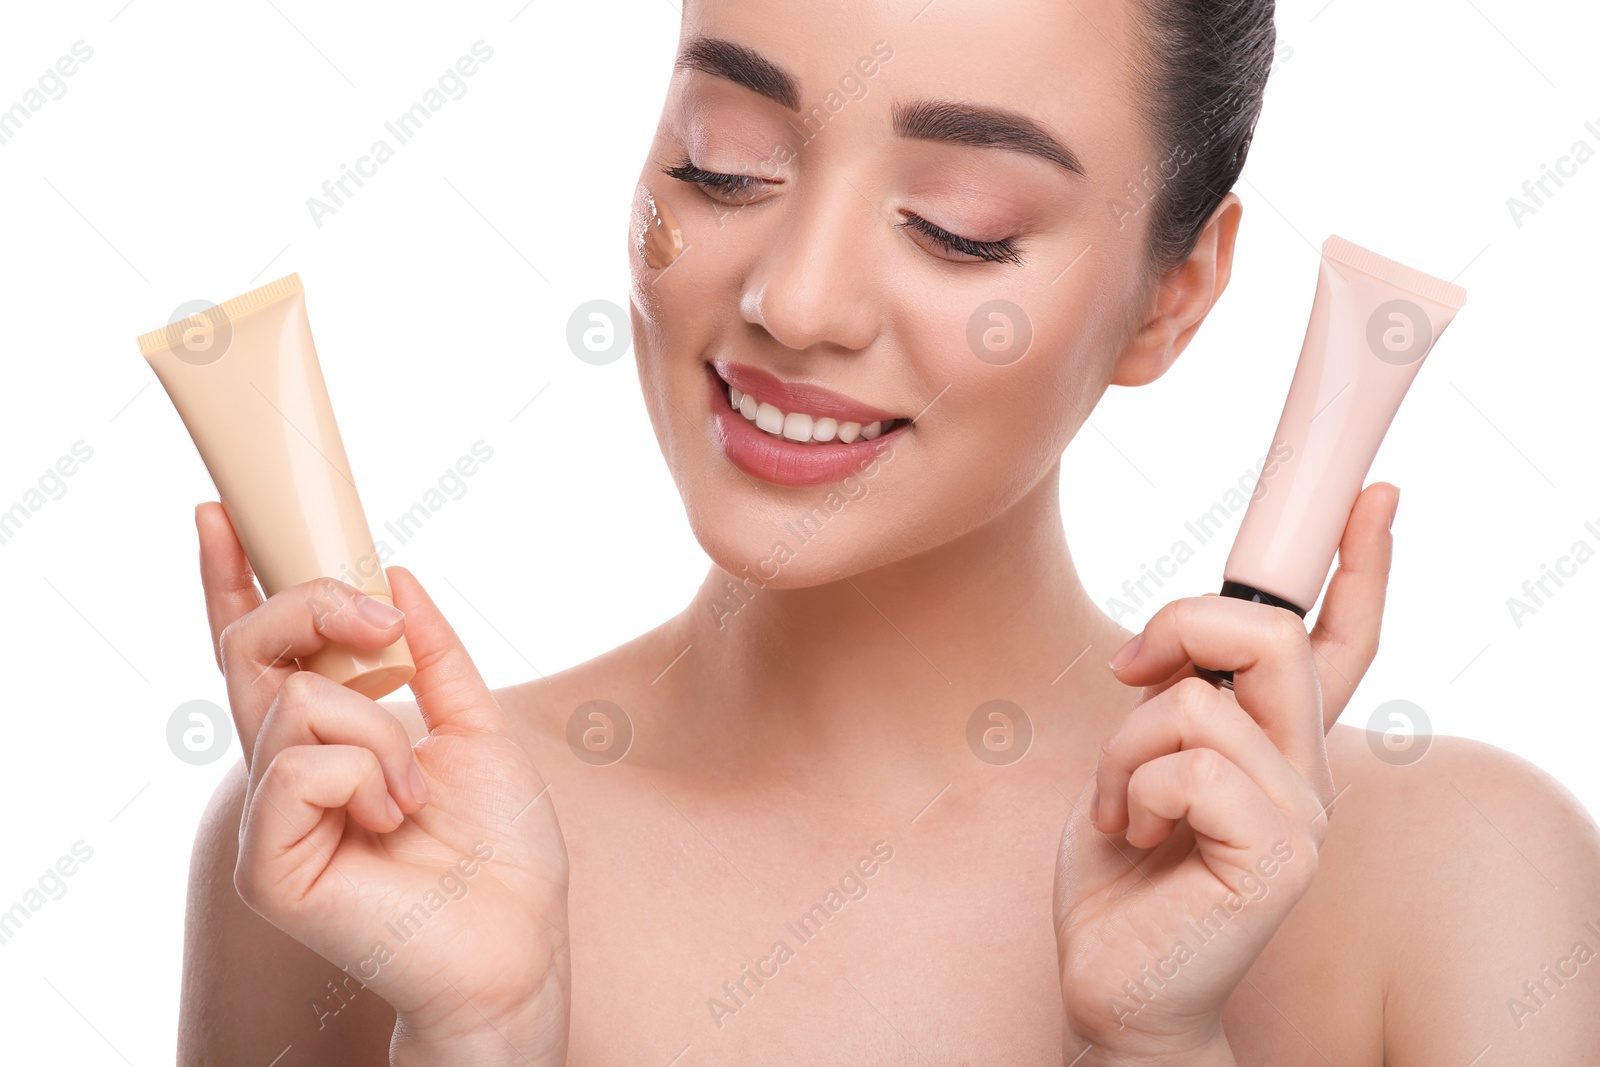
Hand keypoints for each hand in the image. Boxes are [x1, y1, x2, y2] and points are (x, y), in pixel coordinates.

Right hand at [195, 502, 569, 1063]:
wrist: (519, 939)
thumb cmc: (499, 849)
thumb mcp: (476, 725)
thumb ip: (432, 654)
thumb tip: (397, 576)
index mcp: (327, 739)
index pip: (261, 651)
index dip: (232, 581)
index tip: (220, 511)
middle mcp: (286, 771)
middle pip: (251, 650)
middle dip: (313, 607)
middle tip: (377, 624)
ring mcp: (271, 819)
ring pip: (292, 702)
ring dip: (377, 730)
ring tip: (414, 792)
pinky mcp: (267, 864)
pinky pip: (296, 765)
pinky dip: (363, 774)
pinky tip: (394, 817)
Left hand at [1053, 482, 1397, 1064]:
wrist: (1113, 988)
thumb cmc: (1122, 879)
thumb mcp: (1139, 764)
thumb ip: (1177, 705)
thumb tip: (1174, 649)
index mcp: (1278, 749)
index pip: (1339, 645)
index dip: (1360, 568)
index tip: (1370, 497)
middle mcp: (1306, 777)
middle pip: (1271, 637)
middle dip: (1181, 625)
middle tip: (1128, 671)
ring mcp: (1300, 819)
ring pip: (1202, 703)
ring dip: (1127, 745)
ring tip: (1122, 805)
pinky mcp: (1277, 858)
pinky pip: (1191, 764)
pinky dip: (1134, 788)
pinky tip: (1133, 835)